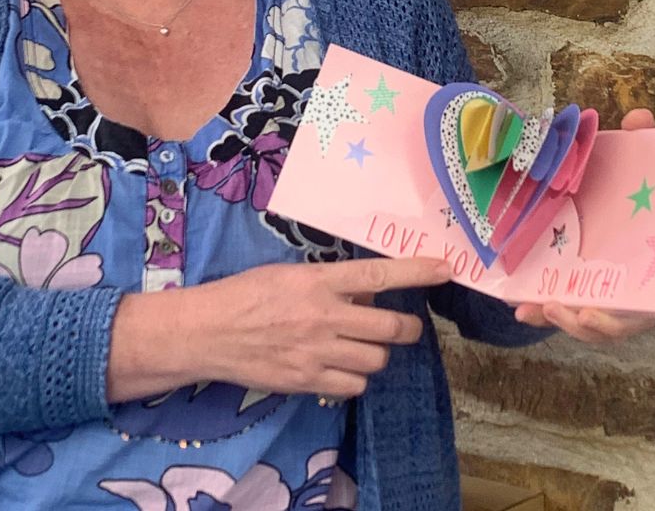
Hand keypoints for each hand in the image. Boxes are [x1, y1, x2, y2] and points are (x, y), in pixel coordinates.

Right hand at [174, 256, 449, 400]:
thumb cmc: (247, 293)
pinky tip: (340, 367)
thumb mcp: (291, 274)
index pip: (380, 275)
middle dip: (407, 328)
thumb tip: (367, 295)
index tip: (445, 269)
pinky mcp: (307, 382)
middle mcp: (324, 316)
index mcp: (319, 281)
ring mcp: (317, 352)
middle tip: (406, 326)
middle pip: (390, 327)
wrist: (208, 332)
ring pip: (376, 360)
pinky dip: (354, 379)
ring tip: (362, 345)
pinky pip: (353, 386)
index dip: (417, 272)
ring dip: (377, 353)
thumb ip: (331, 284)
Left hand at [513, 105, 654, 342]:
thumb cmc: (633, 191)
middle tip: (567, 310)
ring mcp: (605, 295)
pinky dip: (542, 311)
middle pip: (617, 322)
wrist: (616, 199)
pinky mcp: (577, 292)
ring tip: (537, 308)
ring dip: (563, 319)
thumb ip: (641, 145)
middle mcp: (634, 289)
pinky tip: (520, 307)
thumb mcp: (637, 167)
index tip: (597, 309)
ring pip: (587, 322)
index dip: (626, 313)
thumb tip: (639, 118)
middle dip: (592, 323)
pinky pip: (563, 310)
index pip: (650, 300)